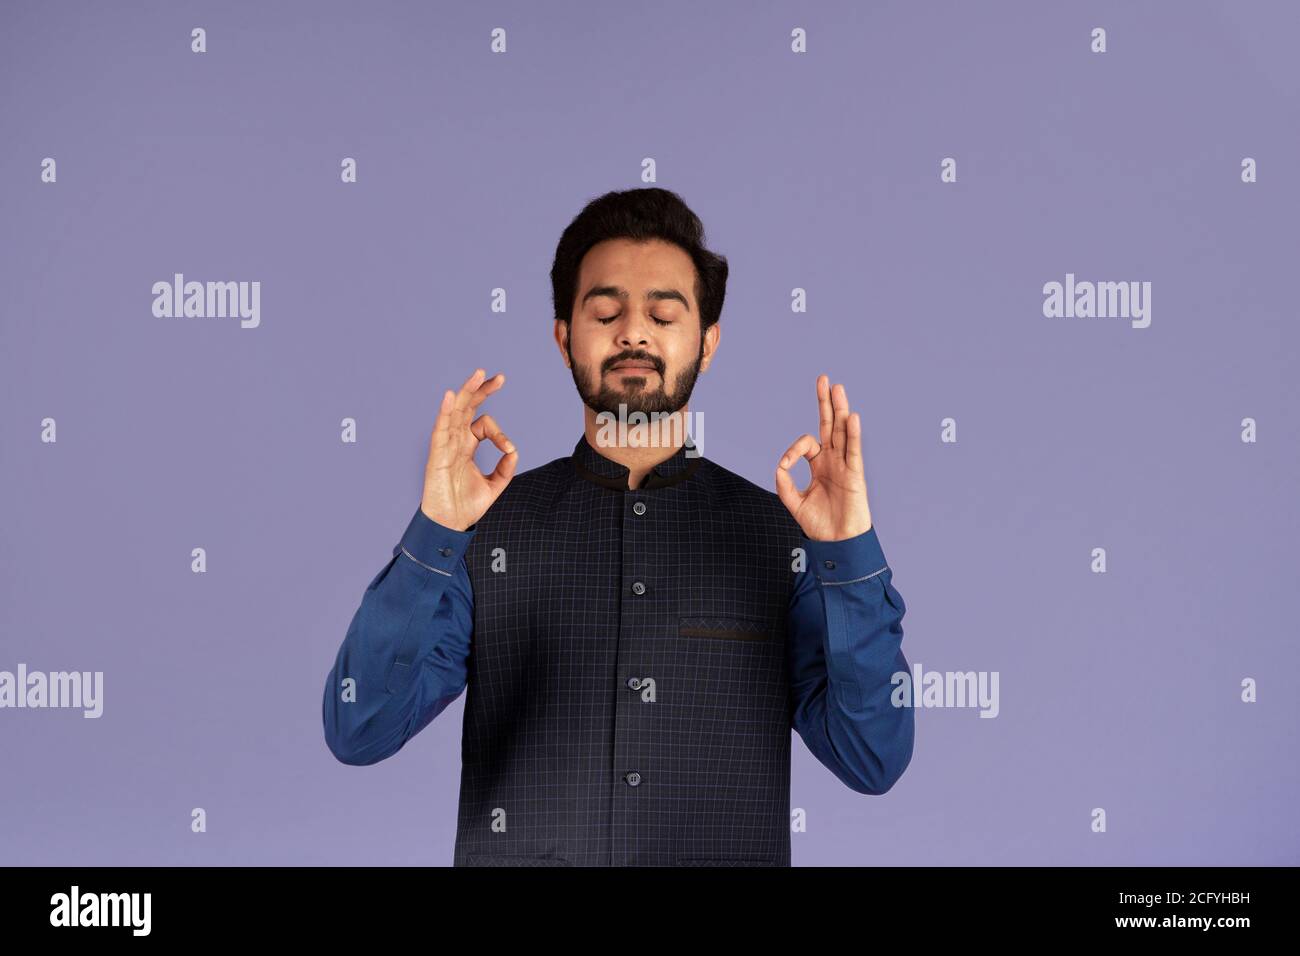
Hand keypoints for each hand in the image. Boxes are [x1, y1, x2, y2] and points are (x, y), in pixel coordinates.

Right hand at [420, 368, 516, 531]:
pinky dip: (445, 412)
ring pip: (455, 412)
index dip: (499, 433)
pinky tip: (451, 396)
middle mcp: (455, 441)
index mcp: (467, 446)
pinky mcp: (436, 455)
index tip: (508, 448)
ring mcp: (445, 446)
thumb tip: (513, 450)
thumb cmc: (466, 505)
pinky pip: (440, 429)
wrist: (450, 524)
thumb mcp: (494, 485)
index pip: (483, 424)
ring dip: (467, 392)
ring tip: (479, 374)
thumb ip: (505, 467)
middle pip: (467, 408)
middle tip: (498, 377)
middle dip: (481, 391)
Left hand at [775, 374, 872, 541]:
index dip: (793, 450)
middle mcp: (833, 460)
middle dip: (826, 403)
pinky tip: (851, 417)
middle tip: (824, 380)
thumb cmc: (820, 524)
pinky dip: (853, 434)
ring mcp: (845, 465)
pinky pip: (854, 451)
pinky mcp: (855, 474)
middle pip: (830, 425)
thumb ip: (784, 484)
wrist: (837, 543)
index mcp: (819, 464)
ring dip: (840, 410)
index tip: (787, 463)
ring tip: (837, 388)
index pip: (807, 443)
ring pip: (843, 432)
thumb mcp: (794, 502)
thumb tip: (781, 466)